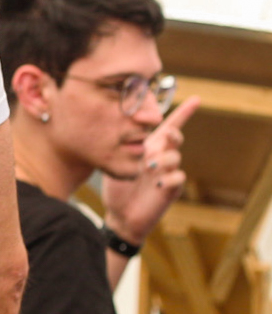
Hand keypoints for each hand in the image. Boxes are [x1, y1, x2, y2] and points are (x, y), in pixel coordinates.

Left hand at [103, 96, 200, 243]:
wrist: (120, 215)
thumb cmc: (116, 188)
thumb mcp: (115, 164)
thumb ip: (122, 148)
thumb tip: (126, 132)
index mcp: (149, 147)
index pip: (169, 127)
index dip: (183, 113)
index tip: (198, 99)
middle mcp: (161, 157)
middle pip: (175, 137)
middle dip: (172, 134)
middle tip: (164, 139)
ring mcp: (168, 173)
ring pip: (175, 156)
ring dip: (163, 159)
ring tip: (148, 167)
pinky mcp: (171, 189)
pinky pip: (177, 177)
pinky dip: (169, 177)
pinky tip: (159, 183)